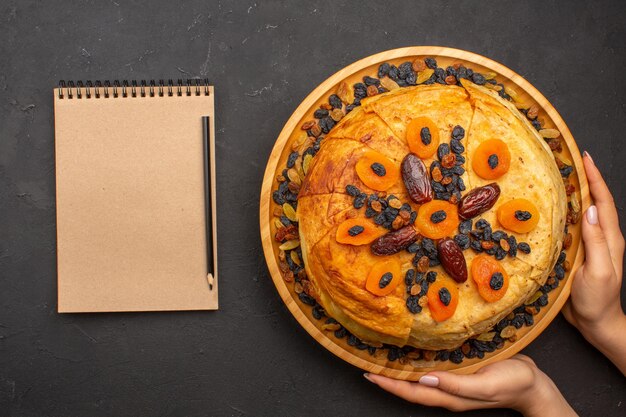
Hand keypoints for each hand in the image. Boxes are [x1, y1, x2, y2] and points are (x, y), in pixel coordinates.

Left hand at [364, 354, 576, 415]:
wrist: (533, 384)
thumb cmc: (511, 383)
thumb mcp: (484, 384)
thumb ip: (455, 384)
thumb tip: (424, 380)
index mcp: (450, 396)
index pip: (412, 392)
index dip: (389, 385)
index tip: (368, 375)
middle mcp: (447, 391)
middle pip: (411, 388)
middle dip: (388, 379)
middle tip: (367, 366)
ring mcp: (454, 383)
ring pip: (419, 380)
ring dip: (400, 373)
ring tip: (382, 360)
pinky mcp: (461, 373)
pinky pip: (433, 371)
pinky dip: (418, 365)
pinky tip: (412, 356)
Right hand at [561, 152, 625, 373]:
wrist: (597, 323)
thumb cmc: (598, 300)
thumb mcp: (598, 272)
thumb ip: (596, 242)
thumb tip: (590, 210)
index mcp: (610, 239)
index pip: (603, 202)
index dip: (595, 179)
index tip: (584, 159)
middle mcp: (602, 238)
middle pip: (595, 202)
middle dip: (586, 179)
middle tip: (570, 161)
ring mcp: (590, 246)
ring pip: (584, 213)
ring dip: (576, 193)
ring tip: (560, 177)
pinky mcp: (579, 254)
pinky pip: (573, 227)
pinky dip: (566, 212)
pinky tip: (553, 209)